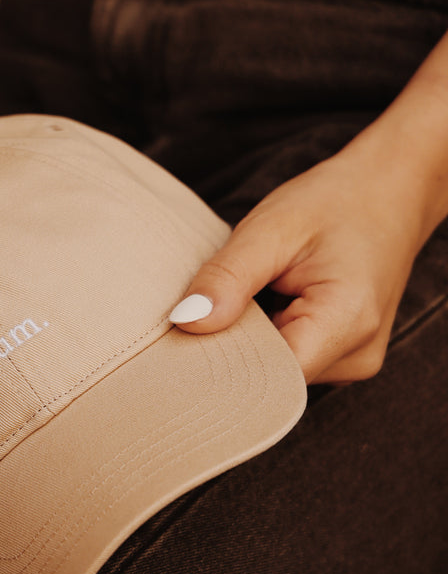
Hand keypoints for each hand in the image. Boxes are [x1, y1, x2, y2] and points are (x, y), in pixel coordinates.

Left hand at [170, 146, 426, 384]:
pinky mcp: (342, 356)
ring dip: (250, 342)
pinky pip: (290, 361)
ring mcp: (352, 362)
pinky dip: (267, 338)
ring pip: (276, 374)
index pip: (266, 379)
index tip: (182, 340)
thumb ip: (227, 277)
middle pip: (268, 380)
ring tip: (249, 296)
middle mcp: (355, 356)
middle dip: (230, 350)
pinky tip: (266, 305)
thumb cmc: (336, 203)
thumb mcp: (271, 228)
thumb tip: (186, 323)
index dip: (218, 365)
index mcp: (345, 321)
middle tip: (207, 306)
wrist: (391, 192)